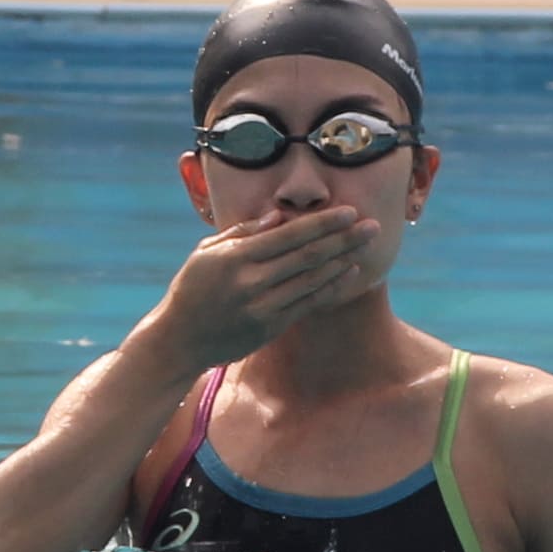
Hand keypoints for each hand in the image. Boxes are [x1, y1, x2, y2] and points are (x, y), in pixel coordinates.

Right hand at [145, 203, 381, 371]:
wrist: (179, 339)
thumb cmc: (192, 288)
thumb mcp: (207, 252)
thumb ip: (243, 232)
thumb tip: (278, 216)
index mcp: (236, 257)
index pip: (290, 235)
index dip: (323, 223)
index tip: (349, 211)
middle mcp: (252, 281)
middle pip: (308, 255)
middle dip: (344, 238)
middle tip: (372, 225)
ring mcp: (263, 307)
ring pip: (313, 280)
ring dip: (344, 261)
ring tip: (366, 246)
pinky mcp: (270, 327)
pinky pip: (308, 303)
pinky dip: (331, 287)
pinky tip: (349, 273)